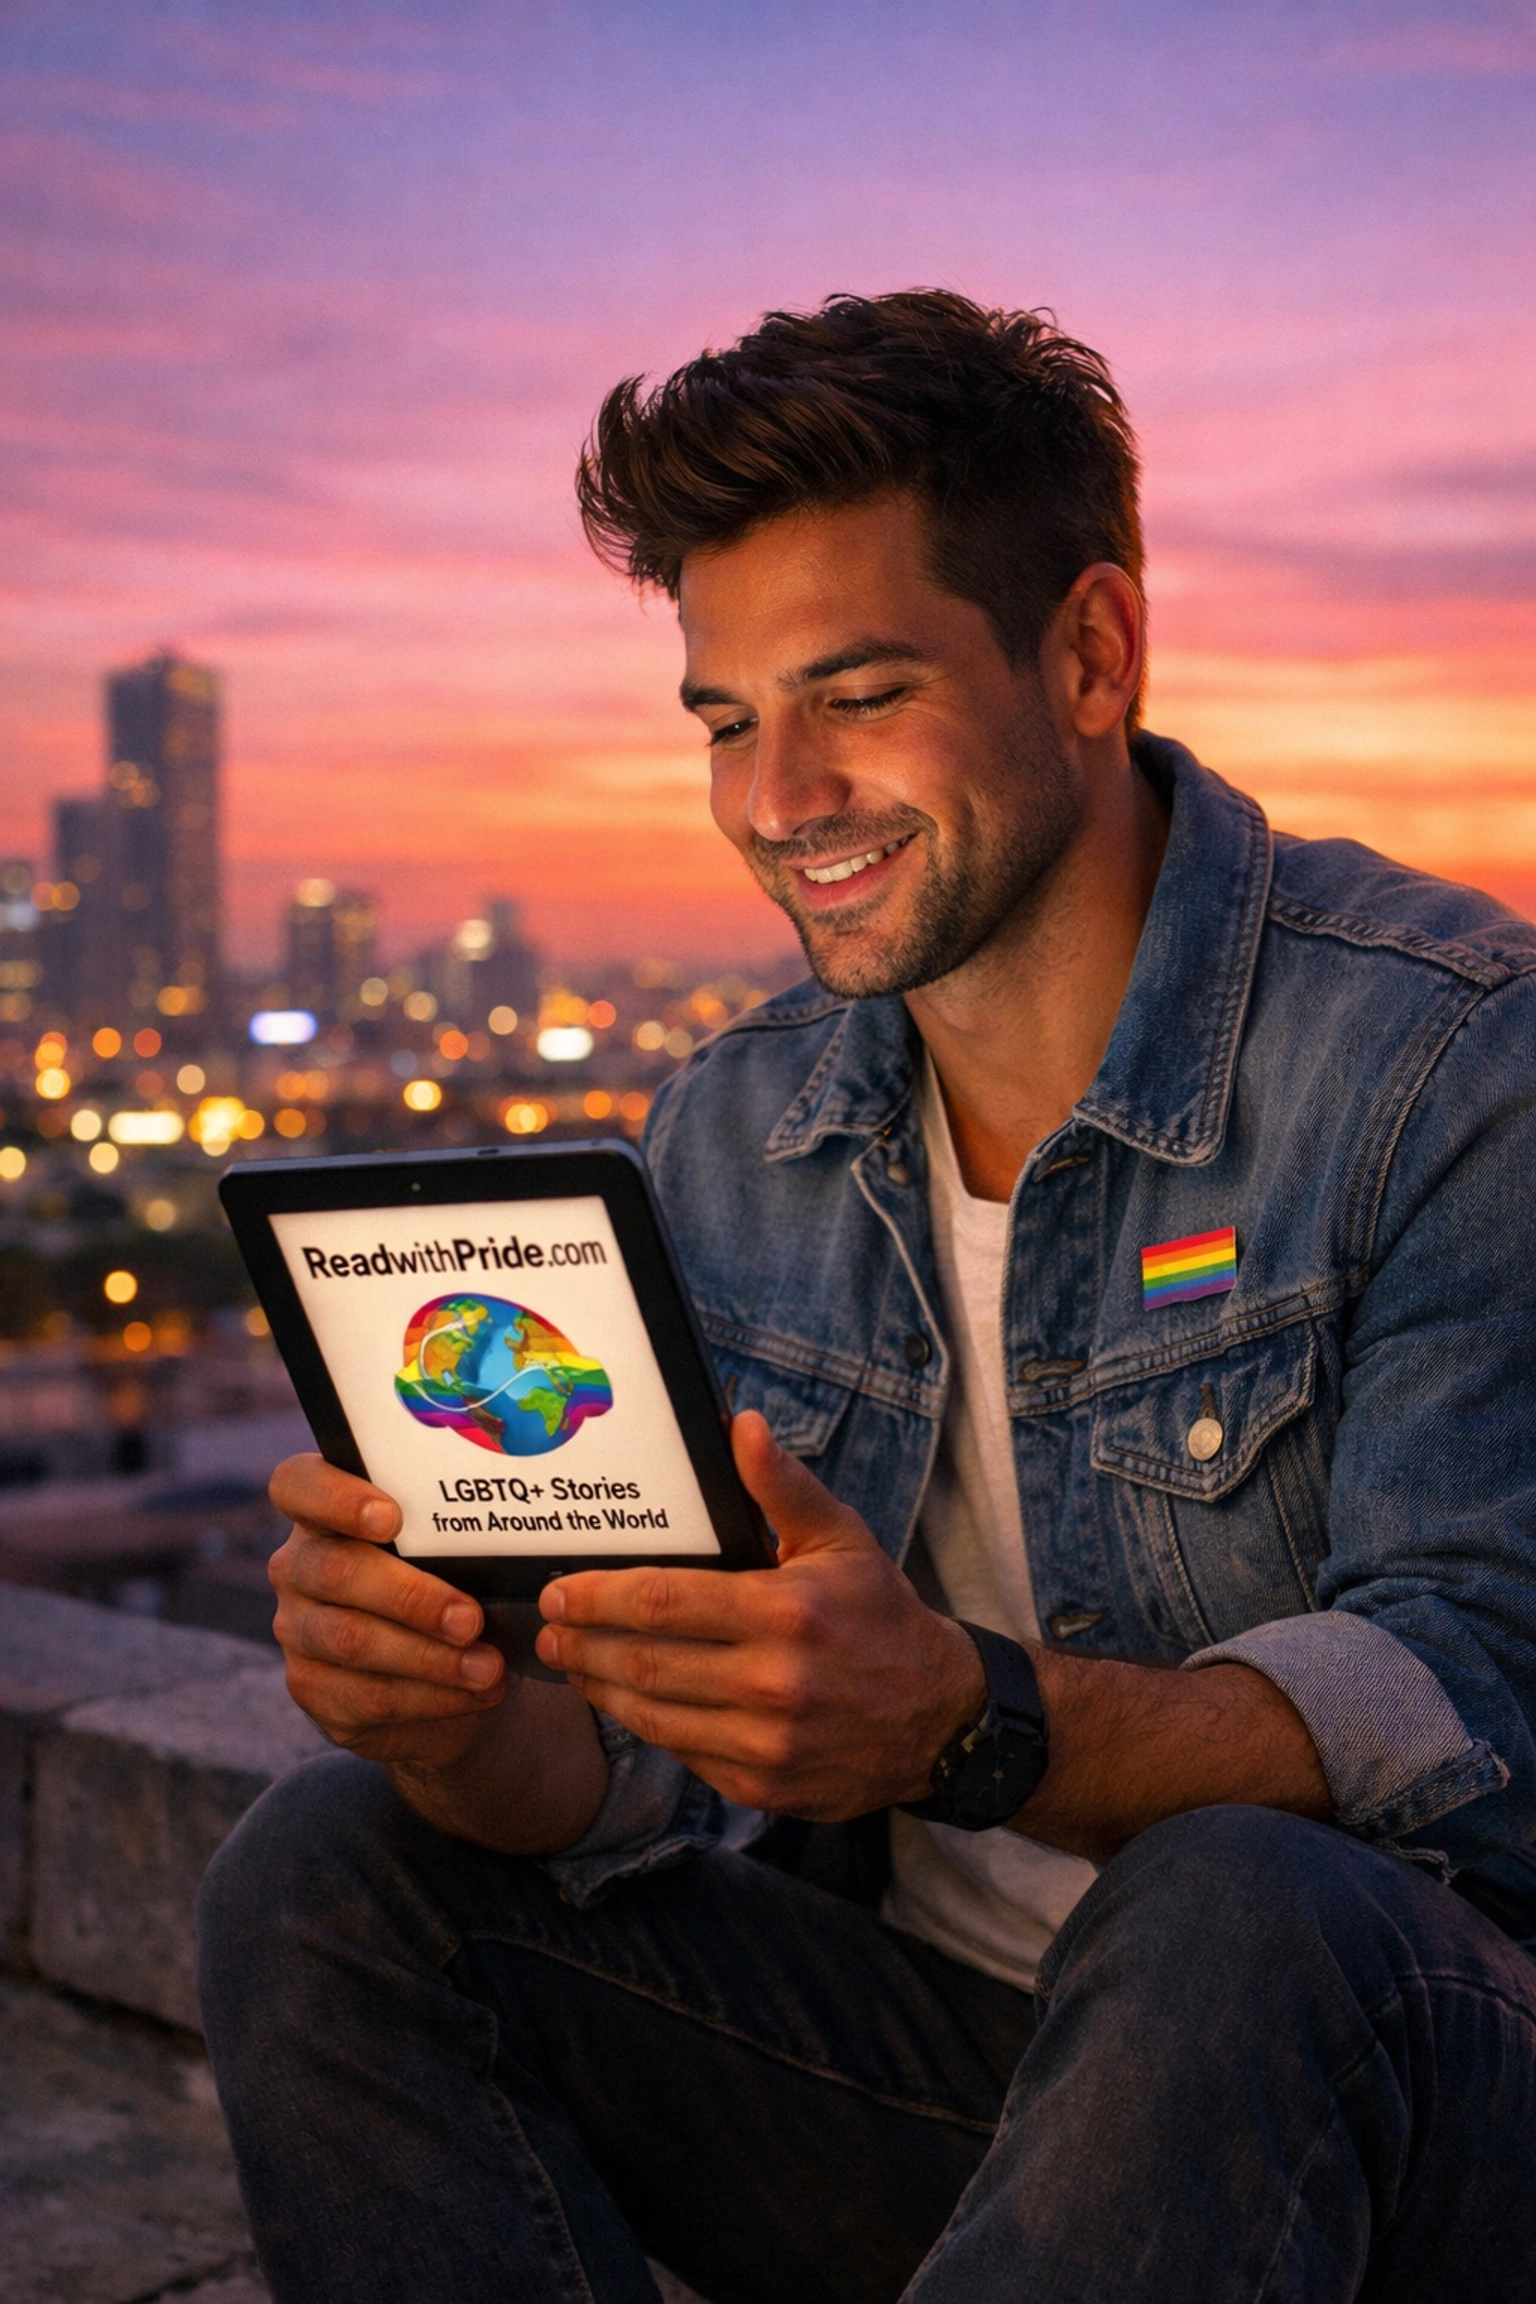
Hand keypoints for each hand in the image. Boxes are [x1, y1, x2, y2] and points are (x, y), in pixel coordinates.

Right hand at [267, 1453, 507, 1768]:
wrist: (448, 1670)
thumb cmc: (455, 1584)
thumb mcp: (455, 1552)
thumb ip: (457, 1537)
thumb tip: (512, 1536)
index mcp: (324, 1513)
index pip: (298, 1486)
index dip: (336, 1498)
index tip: (391, 1518)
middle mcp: (299, 1567)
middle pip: (333, 1570)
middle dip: (411, 1597)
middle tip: (472, 1619)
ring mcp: (298, 1630)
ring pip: (350, 1640)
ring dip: (428, 1657)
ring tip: (487, 1667)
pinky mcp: (312, 1689)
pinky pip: (364, 1697)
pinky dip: (429, 1698)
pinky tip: (473, 1693)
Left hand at [534, 1411, 984, 1818]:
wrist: (939, 1719)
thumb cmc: (881, 1617)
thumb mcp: (842, 1539)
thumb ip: (782, 1486)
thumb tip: (740, 1424)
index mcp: (784, 1613)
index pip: (662, 1602)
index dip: (596, 1597)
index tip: (557, 1593)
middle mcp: (772, 1683)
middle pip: (644, 1663)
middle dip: (583, 1645)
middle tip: (548, 1631)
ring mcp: (766, 1743)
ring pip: (653, 1716)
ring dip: (601, 1689)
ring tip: (572, 1664)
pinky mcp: (762, 1785)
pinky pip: (683, 1754)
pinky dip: (647, 1726)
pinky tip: (627, 1702)